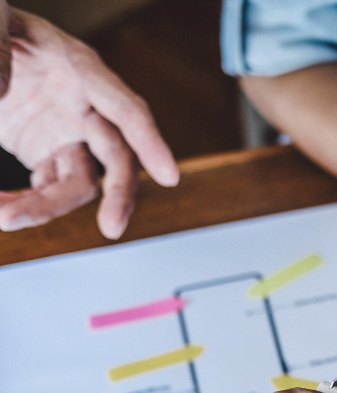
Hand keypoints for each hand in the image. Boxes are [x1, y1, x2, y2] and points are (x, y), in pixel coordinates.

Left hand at [0, 7, 177, 238]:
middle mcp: (83, 106)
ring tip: (5, 216)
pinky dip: (25, 203)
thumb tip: (5, 89)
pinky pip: (45, 188)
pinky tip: (2, 205)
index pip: (126, 109)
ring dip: (45, 207)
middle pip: (117, 159)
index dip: (150, 142)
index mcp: (80, 69)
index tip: (170, 176)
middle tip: (111, 229)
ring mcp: (65, 133)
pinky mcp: (42, 153)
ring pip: (78, 184)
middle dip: (117, 195)